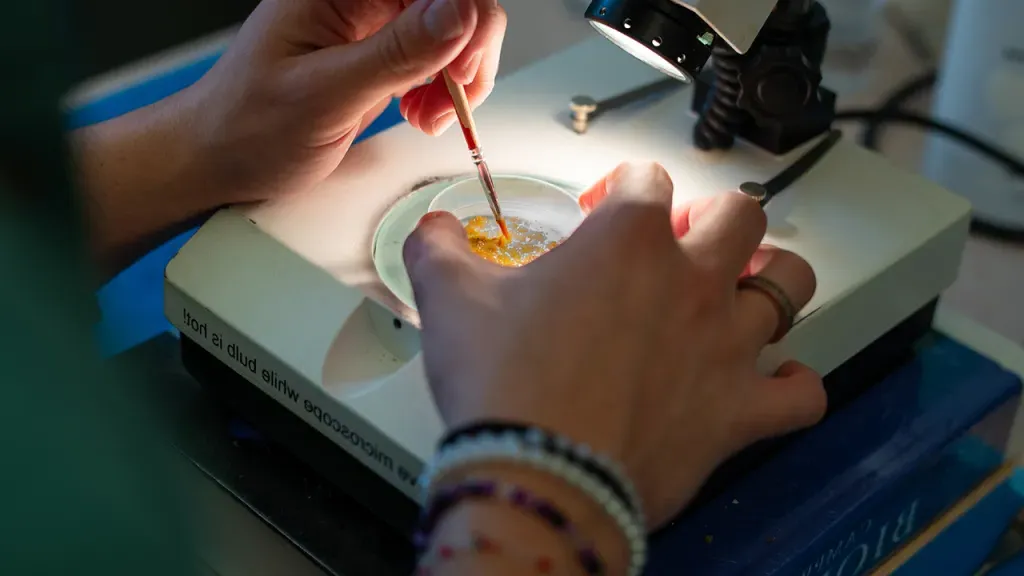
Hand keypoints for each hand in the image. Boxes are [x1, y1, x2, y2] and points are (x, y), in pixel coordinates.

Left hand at [192, 0, 505, 203]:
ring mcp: (373, 24)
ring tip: (430, 116)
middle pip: (454, 1)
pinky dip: (446, 89)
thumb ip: (396, 53)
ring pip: (456, 27)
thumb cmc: (248, 127)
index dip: (463, 17)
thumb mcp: (325, 95)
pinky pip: (439, 55)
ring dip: (460, 75)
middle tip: (453, 97)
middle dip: (468, 50)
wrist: (221, 159)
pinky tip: (423, 112)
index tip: (458, 71)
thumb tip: (459, 12)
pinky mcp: (381, 53)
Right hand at [403, 162, 826, 528]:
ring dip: (770, 282)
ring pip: (790, 287)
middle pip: (743, 213)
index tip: (601, 209)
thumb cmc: (503, 385)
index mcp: (627, 241)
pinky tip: (773, 383)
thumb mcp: (449, 300)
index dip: (622, 186)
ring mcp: (724, 347)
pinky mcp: (738, 414)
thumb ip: (438, 250)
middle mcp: (691, 283)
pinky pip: (801, 395)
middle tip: (684, 242)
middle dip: (716, 217)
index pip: (646, 179)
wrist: (538, 474)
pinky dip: (793, 387)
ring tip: (741, 293)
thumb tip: (432, 230)